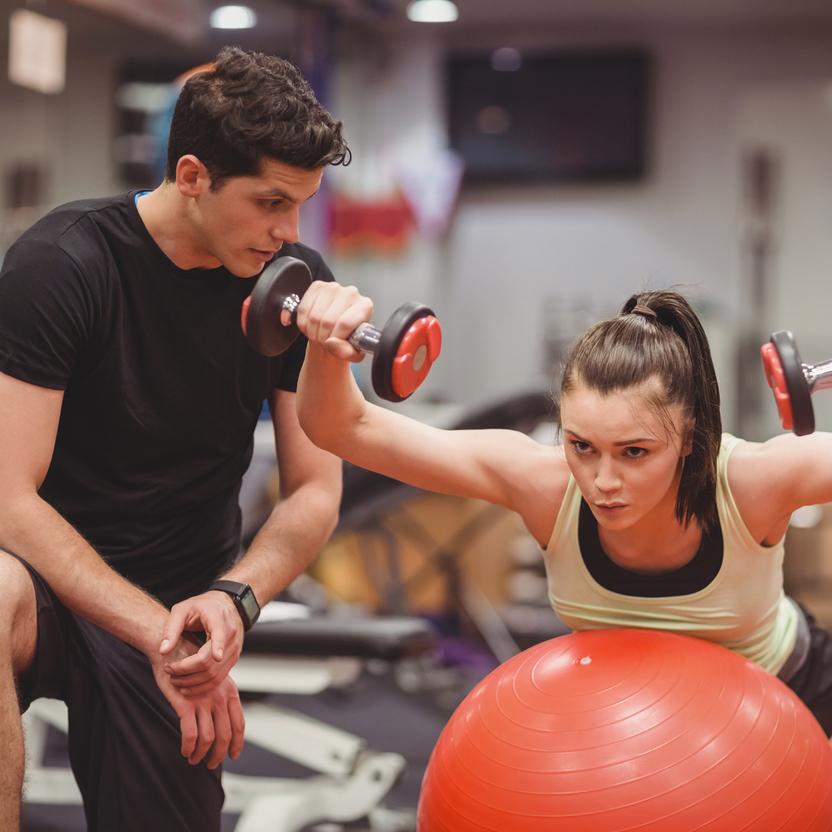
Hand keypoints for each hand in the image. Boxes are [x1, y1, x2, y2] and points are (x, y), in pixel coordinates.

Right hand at [151, 640, 244, 768]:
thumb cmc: (190, 666)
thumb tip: (221, 722)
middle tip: (210, 764)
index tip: (233, 755)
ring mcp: (203, 700)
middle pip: (225, 734)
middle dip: (219, 754)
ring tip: (194, 759)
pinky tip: (185, 751)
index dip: (237, 742)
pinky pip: (190, 734)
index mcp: (229, 691)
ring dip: (201, 754)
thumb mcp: (212, 679)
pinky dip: (188, 747)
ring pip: (208, 738)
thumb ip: (219, 697)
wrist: (172, 647)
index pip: (239, 722)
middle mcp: (219, 696)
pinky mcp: (186, 703)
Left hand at [159, 591, 243, 694]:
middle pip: (211, 662)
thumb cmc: (202, 606)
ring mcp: (234, 649)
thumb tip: (163, 651)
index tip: (217, 657)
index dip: (218, 647)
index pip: (220, 635)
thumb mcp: (182, 610)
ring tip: (175, 680)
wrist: (223, 605)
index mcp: (218, 619)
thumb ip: (171, 630)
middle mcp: (231, 635)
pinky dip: (203, 685)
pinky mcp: (233, 659)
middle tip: (169, 671)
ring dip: (194, 682)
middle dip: (187, 672)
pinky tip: (188, 685)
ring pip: (215, 674)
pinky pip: (219, 678)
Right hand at [296, 280, 373, 361]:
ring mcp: (333, 287)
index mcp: (365, 306)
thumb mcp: (352, 353)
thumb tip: (331, 343)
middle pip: (328, 321)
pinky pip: (304, 309)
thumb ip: (346, 352)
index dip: (335, 338)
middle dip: (323, 337)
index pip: (345, 324)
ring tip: (319, 335)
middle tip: (325, 342)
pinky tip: (312, 326)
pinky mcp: (317, 286)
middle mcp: (351, 293)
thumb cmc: (346, 340)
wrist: (334, 333)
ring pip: (314, 316)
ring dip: (313, 332)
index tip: (334, 344)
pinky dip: (304, 323)